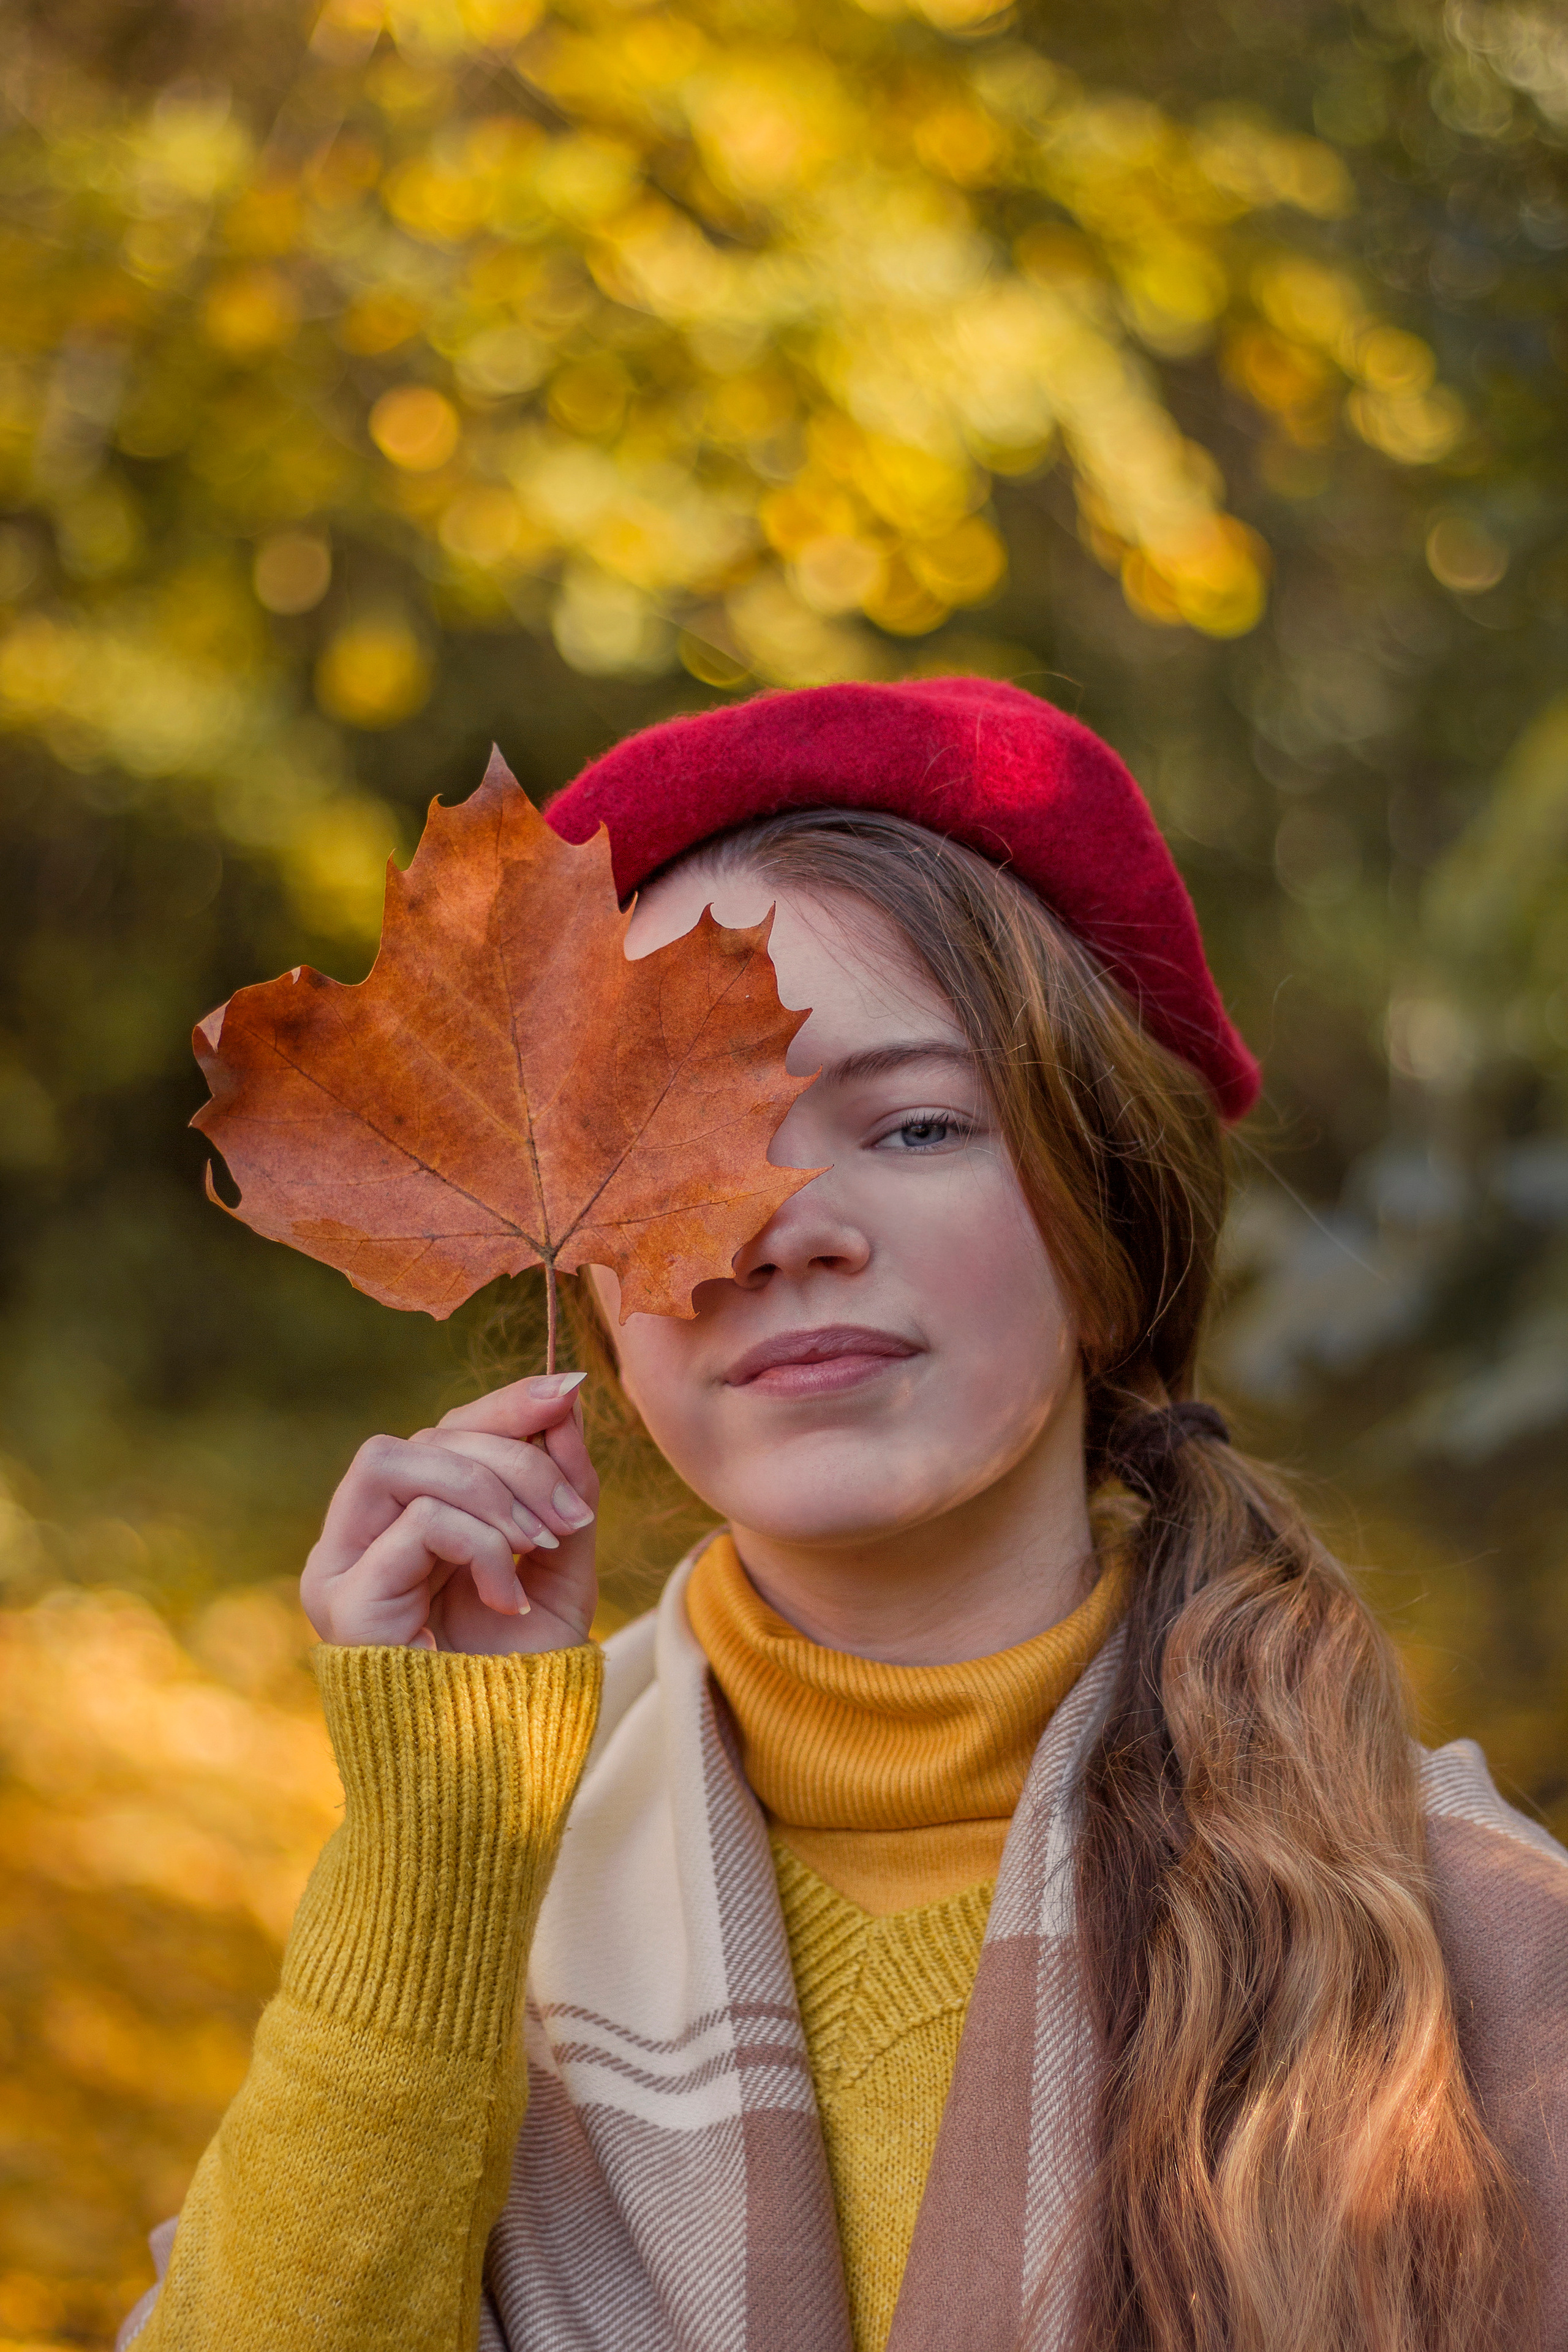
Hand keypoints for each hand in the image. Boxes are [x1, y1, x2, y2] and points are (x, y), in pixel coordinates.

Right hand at [301, 1372, 598, 1654]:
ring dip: (489, 1488)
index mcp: (405, 1524)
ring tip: (535, 1544)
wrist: (496, 1770)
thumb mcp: (559, 1566)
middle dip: (515, 1455)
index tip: (570, 1392)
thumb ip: (561, 1485)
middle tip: (572, 1513)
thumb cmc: (520, 1678)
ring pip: (400, 1458)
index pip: (445, 1432)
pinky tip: (506, 1594)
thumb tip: (565, 1397)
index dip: (505, 1403)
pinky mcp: (344, 1599)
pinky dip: (478, 1543)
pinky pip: (416, 1521)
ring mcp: (340, 1567)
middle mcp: (360, 1538)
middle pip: (426, 1435)